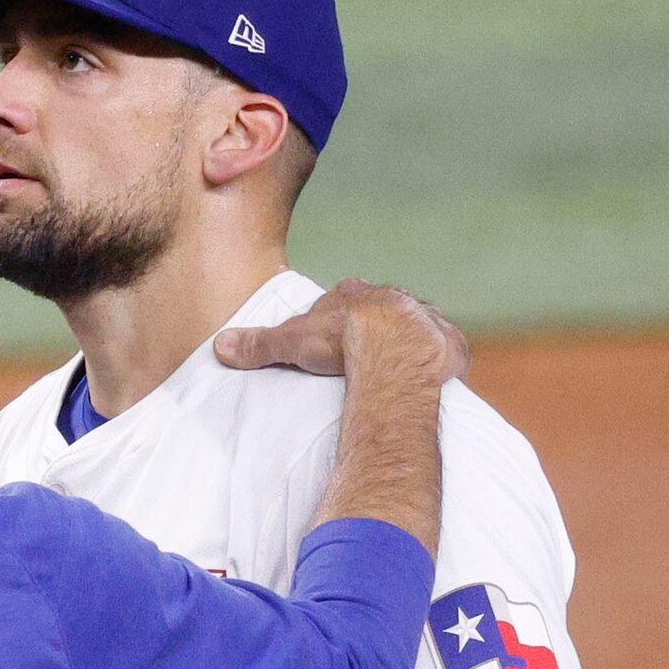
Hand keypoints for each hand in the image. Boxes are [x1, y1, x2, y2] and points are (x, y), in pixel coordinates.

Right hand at [215, 279, 469, 385]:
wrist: (396, 348)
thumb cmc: (343, 340)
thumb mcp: (292, 342)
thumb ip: (260, 344)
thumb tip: (221, 345)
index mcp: (356, 295)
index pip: (344, 297)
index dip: (339, 310)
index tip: (334, 325)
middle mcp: (393, 300)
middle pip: (383, 306)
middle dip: (377, 320)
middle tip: (367, 345)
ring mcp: (424, 319)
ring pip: (416, 323)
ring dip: (411, 338)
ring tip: (401, 361)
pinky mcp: (447, 344)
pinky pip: (444, 348)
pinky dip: (439, 358)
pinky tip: (434, 372)